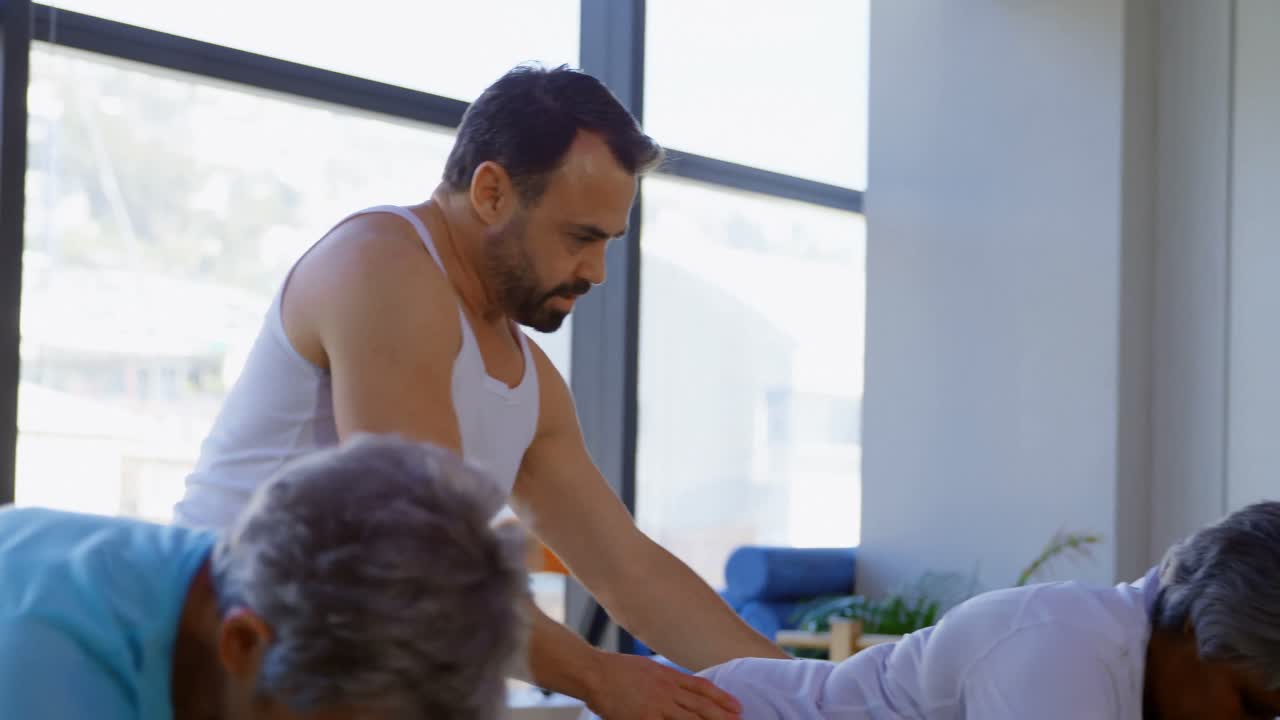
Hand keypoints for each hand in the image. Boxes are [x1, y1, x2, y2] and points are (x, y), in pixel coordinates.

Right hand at [585, 652, 742, 719]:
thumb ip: (663, 679)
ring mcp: (657, 706)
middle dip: (723, 715)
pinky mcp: (645, 718)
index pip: (702, 687)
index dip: (721, 697)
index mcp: (667, 676)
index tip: (737, 705)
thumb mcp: (646, 669)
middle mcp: (666, 690)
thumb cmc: (615, 671)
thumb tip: (677, 687)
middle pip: (701, 705)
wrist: (594, 672)